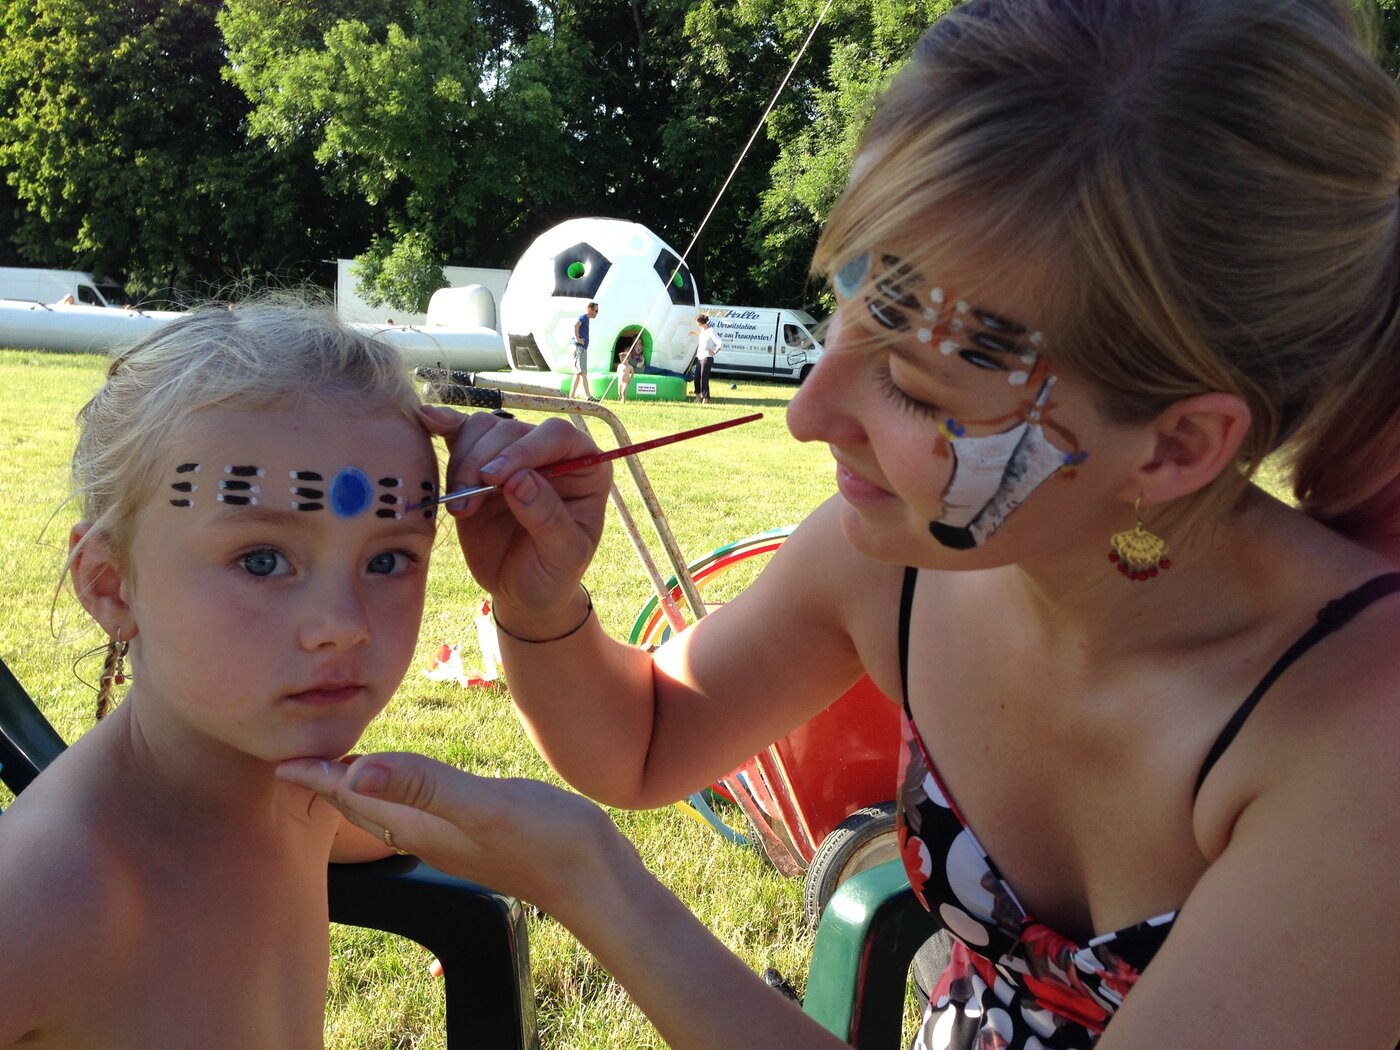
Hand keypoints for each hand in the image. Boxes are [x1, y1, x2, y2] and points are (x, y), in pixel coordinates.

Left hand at [277, 753, 623, 913]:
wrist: (598, 881)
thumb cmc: (549, 842)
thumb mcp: (485, 806)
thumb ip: (424, 785)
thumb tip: (356, 770)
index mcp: (418, 824)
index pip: (350, 795)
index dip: (315, 774)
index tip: (277, 755)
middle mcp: (427, 831)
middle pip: (361, 805)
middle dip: (326, 781)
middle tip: (294, 755)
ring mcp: (452, 833)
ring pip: (389, 807)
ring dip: (361, 784)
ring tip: (340, 764)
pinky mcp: (476, 829)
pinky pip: (420, 805)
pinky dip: (400, 787)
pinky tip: (410, 777)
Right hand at [420, 405, 609, 618]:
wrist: (522, 590)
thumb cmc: (552, 574)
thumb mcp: (563, 556)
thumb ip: (548, 518)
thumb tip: (520, 480)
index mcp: (585, 467)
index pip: (557, 436)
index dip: (524, 449)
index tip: (494, 478)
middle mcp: (550, 453)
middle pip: (512, 430)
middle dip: (484, 461)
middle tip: (467, 502)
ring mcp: (512, 456)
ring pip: (483, 430)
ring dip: (462, 462)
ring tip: (460, 508)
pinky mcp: (479, 463)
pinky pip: (462, 434)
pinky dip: (445, 427)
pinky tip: (428, 421)